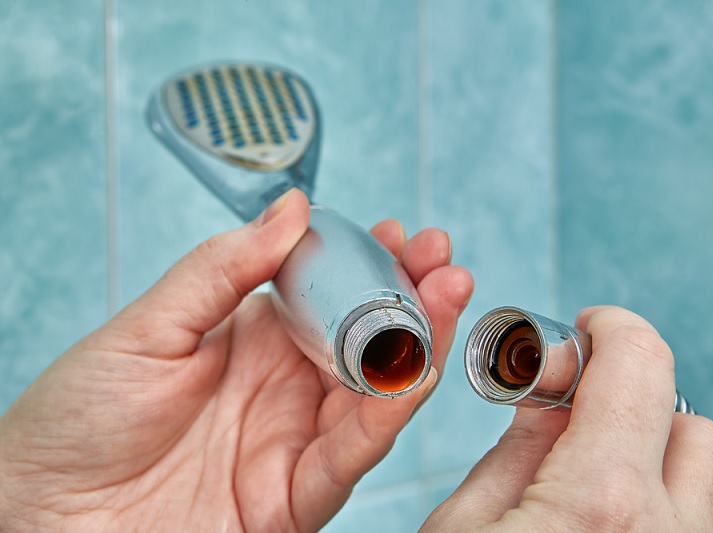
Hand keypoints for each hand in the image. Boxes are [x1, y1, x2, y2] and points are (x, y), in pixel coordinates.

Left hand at [0, 189, 473, 532]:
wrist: (42, 512)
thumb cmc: (79, 417)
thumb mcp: (152, 327)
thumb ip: (226, 269)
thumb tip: (293, 208)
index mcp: (255, 338)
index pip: (332, 294)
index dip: (370, 262)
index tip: (399, 231)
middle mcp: (286, 386)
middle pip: (368, 339)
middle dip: (413, 295)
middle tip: (442, 256)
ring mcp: (295, 440)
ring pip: (377, 392)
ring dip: (419, 344)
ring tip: (448, 292)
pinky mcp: (294, 496)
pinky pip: (352, 454)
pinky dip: (389, 412)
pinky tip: (415, 368)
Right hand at [422, 306, 712, 532]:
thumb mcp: (461, 525)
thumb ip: (516, 452)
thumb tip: (549, 401)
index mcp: (600, 504)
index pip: (639, 365)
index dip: (611, 327)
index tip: (588, 326)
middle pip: (688, 422)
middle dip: (631, 401)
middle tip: (574, 413)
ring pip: (703, 476)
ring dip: (651, 452)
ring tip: (587, 469)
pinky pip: (693, 517)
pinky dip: (657, 497)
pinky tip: (602, 513)